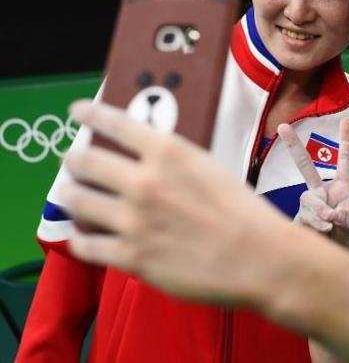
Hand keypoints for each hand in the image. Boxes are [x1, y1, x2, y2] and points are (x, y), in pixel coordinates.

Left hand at [61, 100, 289, 305]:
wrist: (258, 256)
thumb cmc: (242, 210)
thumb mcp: (209, 168)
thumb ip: (173, 161)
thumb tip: (146, 159)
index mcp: (168, 153)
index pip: (115, 122)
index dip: (89, 113)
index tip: (77, 112)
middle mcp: (143, 182)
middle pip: (84, 161)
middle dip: (73, 160)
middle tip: (72, 163)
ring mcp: (133, 221)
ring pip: (75, 201)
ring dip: (69, 196)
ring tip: (71, 197)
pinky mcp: (131, 257)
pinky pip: (85, 245)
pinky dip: (81, 239)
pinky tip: (84, 236)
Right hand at [278, 119, 348, 254]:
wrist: (336, 262)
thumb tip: (332, 213)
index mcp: (341, 189)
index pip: (344, 162)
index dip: (346, 141)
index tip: (348, 119)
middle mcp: (321, 193)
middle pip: (305, 167)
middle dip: (293, 146)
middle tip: (282, 126)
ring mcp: (309, 206)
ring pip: (308, 199)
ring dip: (319, 210)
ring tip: (330, 225)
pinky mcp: (299, 221)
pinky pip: (304, 217)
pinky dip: (316, 224)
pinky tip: (324, 232)